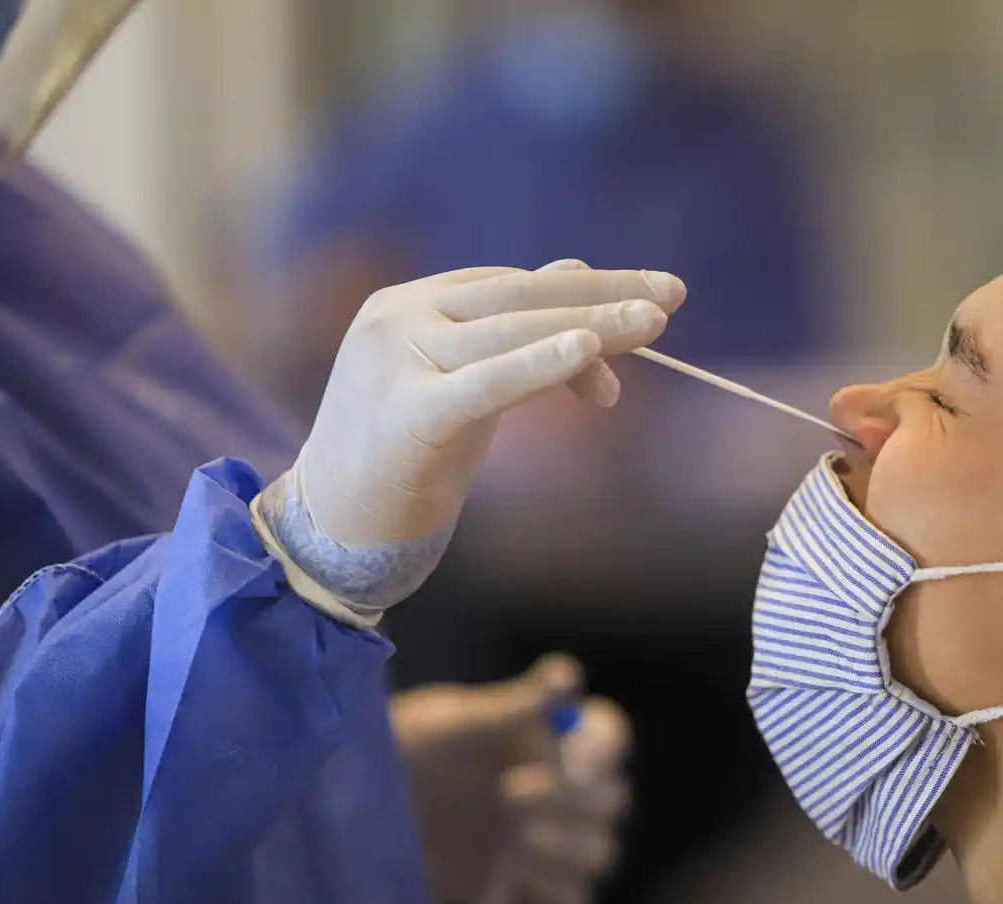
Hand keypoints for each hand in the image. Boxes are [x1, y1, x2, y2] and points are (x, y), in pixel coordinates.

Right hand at [252, 260, 685, 621]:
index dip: (585, 294)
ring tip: (654, 326)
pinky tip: (588, 352)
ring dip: (591, 328)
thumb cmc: (402, 458)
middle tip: (672, 297)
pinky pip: (485, 384)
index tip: (653, 297)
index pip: (510, 287)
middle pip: (517, 297)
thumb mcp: (465, 384)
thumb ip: (513, 332)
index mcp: (408, 304)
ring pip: (511, 334)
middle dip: (601, 298)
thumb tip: (575, 274)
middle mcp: (397, 319)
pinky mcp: (406, 415)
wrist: (330, 532)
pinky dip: (539, 365)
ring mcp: (395, 362)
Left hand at [390, 654, 631, 903]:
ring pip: (599, 854)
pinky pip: (572, 902)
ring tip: (519, 841)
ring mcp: (553, 845)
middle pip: (611, 800)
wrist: (363, 813)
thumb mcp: (450, 723)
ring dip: (568, 848)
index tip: (569, 750)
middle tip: (513, 793)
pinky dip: (551, 895)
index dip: (600, 746)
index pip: (608, 737)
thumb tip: (564, 677)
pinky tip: (510, 880)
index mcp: (557, 739)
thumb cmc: (409, 750)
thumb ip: (509, 708)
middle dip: (572, 799)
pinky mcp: (531, 893)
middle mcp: (566, 791)